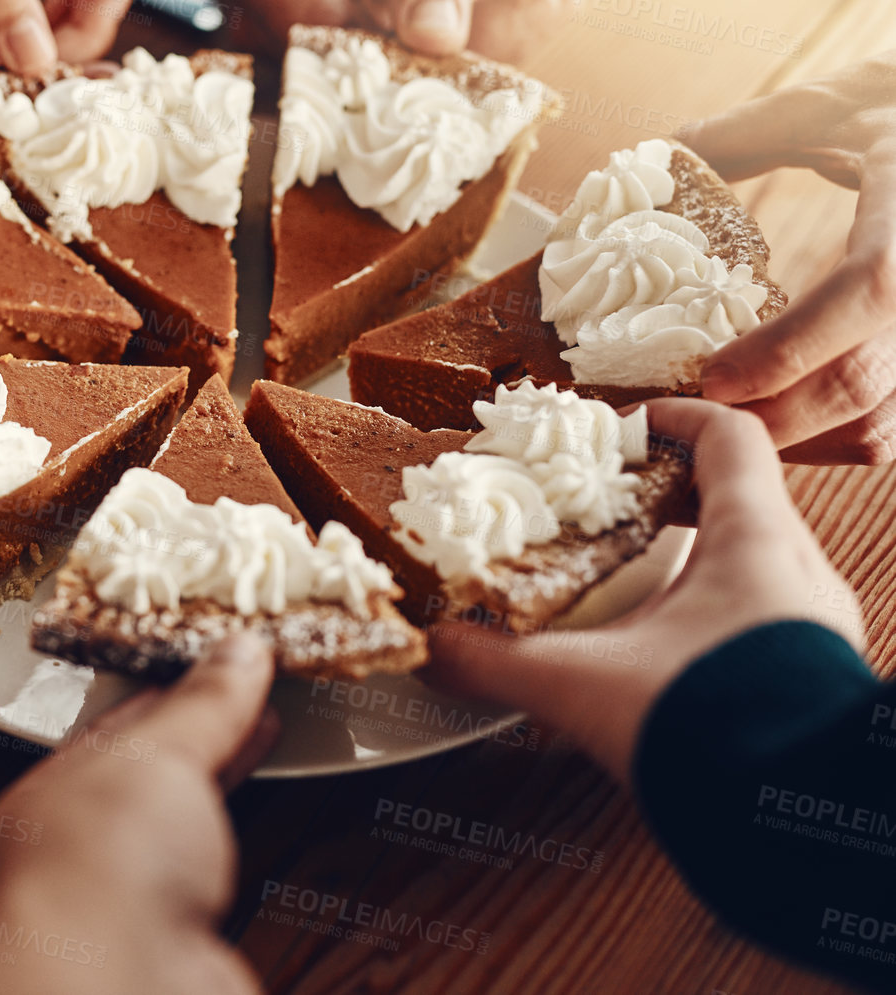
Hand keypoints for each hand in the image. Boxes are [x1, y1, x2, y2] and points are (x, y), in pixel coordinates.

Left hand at [0, 634, 277, 994]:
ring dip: (214, 794)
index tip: (202, 673)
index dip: (155, 704)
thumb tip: (237, 654)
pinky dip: (241, 854)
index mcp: (21, 820)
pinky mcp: (173, 963)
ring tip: (259, 738)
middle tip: (244, 701)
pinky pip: (213, 898)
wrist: (120, 985)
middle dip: (190, 747)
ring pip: (170, 848)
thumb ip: (201, 706)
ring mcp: (112, 927)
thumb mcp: (153, 753)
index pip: (94, 746)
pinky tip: (262, 826)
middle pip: (133, 798)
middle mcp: (57, 879)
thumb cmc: (91, 870)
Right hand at [223, 0, 576, 62]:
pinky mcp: (402, 79)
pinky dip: (512, 40)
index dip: (378, 65)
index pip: (312, 47)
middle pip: (368, 86)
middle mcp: (302, 33)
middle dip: (460, 58)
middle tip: (537, 4)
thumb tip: (434, 36)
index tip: (448, 43)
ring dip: (501, 45)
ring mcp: (353, 65)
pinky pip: (460, 85)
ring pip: (424, 93)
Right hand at [426, 399, 862, 781]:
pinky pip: (763, 612)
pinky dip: (710, 608)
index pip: (728, 435)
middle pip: (740, 495)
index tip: (619, 426)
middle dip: (668, 494)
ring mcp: (815, 626)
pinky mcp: (812, 676)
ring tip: (625, 576)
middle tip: (607, 504)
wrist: (793, 826)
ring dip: (691, 555)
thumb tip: (429, 650)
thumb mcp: (581, 685)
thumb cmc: (712, 727)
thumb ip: (494, 663)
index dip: (671, 417)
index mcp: (754, 540)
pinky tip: (659, 647)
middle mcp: (798, 572)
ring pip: (755, 558)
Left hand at [681, 54, 895, 463]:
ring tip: (716, 423)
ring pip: (881, 424)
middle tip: (682, 415)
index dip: (789, 346)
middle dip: (765, 416)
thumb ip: (738, 135)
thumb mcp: (829, 103)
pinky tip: (772, 420)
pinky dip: (829, 440)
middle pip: (863, 383)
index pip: (872, 288)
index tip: (711, 375)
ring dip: (793, 440)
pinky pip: (894, 428)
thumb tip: (652, 161)